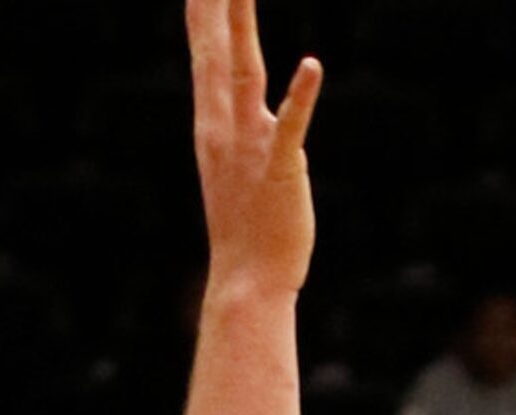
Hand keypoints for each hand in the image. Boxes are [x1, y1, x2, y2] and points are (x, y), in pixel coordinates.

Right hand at [188, 0, 321, 297]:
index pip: (205, 56)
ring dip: (243, 25)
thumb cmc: (247, 234)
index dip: (203, 13)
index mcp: (212, 127)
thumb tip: (265, 115)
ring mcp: (251, 147)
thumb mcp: (239, 171)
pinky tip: (313, 64)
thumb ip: (250, 135)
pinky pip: (292, 125)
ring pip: (246, 72)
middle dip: (213, 4)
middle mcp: (224, 129)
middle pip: (216, 50)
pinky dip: (301, 95)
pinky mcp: (282, 168)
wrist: (248, 284)